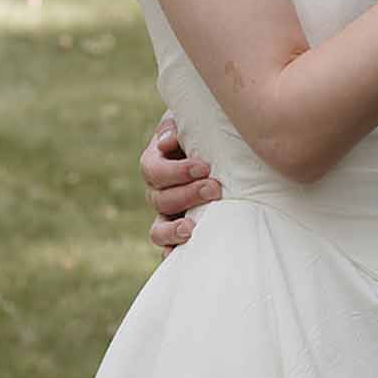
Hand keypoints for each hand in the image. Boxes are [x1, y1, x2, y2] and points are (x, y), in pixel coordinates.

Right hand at [140, 114, 221, 252]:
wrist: (225, 150)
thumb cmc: (207, 132)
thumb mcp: (192, 122)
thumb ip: (177, 127)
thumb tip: (167, 142)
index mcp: (155, 162)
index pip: (153, 170)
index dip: (176, 172)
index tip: (204, 167)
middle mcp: (157, 190)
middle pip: (159, 199)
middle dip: (188, 195)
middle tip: (215, 188)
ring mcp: (167, 214)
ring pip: (157, 229)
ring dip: (174, 229)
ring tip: (192, 228)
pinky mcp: (180, 231)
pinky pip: (169, 248)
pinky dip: (172, 253)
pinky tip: (181, 256)